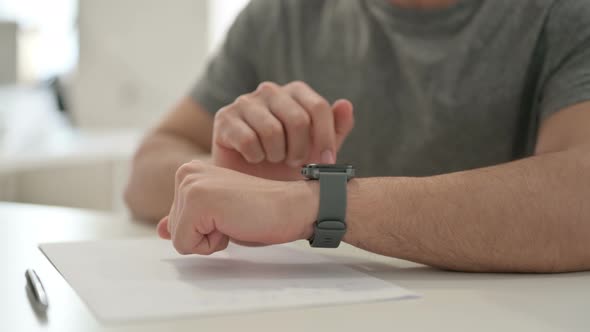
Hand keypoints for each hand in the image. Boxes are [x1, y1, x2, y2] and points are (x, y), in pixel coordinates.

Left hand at [157, 160, 318, 254]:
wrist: (291, 207)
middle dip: (205, 234)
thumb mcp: (218, 217)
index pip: (175, 221)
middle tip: (235, 216)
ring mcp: (191, 185)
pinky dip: (211, 245)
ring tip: (235, 218)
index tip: (231, 213)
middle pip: (173, 229)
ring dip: (210, 239)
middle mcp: (186, 173)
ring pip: (179, 238)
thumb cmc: (261, 212)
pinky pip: (185, 244)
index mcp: (190, 173)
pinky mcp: (198, 201)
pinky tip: (234, 222)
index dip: (204, 229)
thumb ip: (187, 220)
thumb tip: (160, 230)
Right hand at [212, 81, 353, 179]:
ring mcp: (245, 101)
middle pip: (298, 119)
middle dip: (300, 150)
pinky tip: (253, 158)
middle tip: (293, 162)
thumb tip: (346, 104)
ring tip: (273, 159)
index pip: (318, 107)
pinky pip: (249, 141)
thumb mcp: (317, 150)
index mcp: (295, 92)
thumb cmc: (285, 165)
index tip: (326, 162)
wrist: (249, 183)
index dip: (325, 139)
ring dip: (276, 155)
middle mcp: (270, 90)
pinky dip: (255, 157)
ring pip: (272, 131)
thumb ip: (336, 129)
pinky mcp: (224, 118)